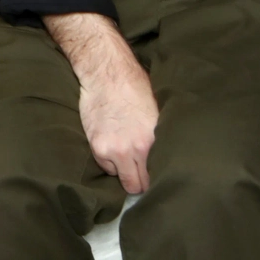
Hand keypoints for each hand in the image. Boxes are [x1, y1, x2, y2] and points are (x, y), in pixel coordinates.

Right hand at [45, 12, 158, 193]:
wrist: (106, 74)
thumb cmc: (135, 88)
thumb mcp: (157, 115)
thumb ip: (158, 141)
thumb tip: (164, 160)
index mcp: (151, 142)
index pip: (154, 178)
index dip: (154, 178)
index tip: (154, 176)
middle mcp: (131, 150)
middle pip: (135, 185)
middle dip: (138, 181)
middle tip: (140, 173)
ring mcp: (111, 149)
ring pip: (119, 177)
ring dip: (122, 169)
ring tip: (125, 152)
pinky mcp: (95, 145)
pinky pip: (105, 166)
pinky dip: (109, 161)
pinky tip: (113, 145)